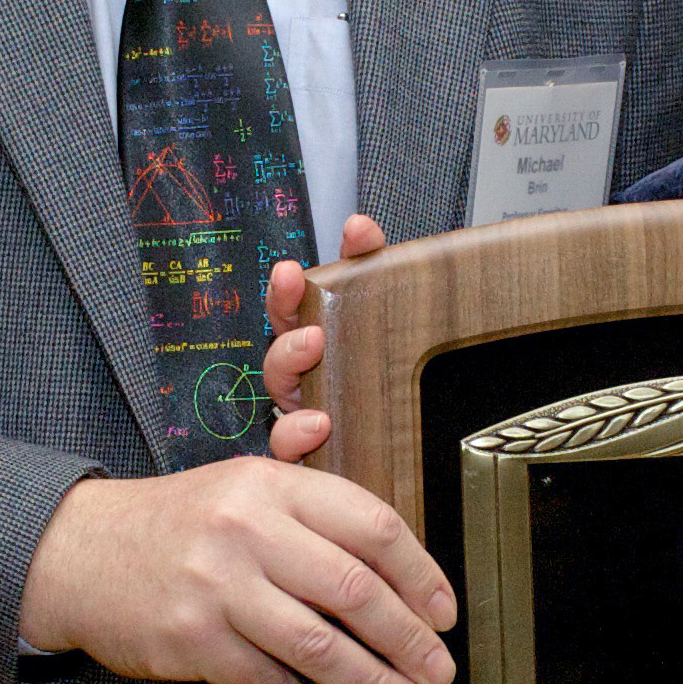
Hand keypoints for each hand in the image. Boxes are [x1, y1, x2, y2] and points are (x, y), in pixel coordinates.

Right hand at [16, 451, 456, 683]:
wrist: (77, 552)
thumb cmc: (178, 524)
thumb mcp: (242, 491)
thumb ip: (314, 513)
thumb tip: (401, 574)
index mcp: (270, 484)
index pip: (371, 526)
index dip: (421, 575)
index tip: (445, 614)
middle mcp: (246, 528)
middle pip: (355, 591)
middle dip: (409, 640)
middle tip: (438, 672)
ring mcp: (216, 587)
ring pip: (318, 646)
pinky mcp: (189, 641)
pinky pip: (265, 682)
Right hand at [260, 216, 387, 466]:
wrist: (403, 455)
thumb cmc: (385, 384)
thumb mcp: (386, 314)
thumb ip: (371, 267)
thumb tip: (359, 228)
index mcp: (316, 341)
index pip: (294, 305)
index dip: (289, 285)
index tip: (294, 267)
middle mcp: (304, 375)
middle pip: (279, 336)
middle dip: (285, 307)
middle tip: (296, 284)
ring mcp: (304, 412)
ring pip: (279, 386)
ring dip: (288, 361)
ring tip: (311, 345)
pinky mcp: (312, 453)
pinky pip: (290, 446)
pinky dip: (297, 435)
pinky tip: (318, 424)